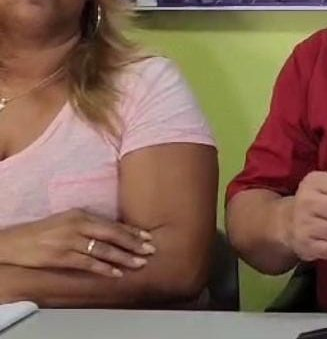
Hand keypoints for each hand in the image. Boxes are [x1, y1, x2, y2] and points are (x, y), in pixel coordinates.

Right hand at [0, 209, 154, 277]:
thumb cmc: (44, 233)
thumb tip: (115, 235)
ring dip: (124, 257)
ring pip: (103, 249)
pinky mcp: (61, 255)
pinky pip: (87, 262)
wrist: (15, 242)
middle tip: (150, 251)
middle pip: (112, 234)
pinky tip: (116, 273)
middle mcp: (78, 224)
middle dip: (134, 243)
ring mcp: (69, 240)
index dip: (132, 231)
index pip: (112, 224)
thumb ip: (90, 227)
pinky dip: (104, 268)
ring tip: (139, 263)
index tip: (149, 237)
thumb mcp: (69, 222)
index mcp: (82, 215)